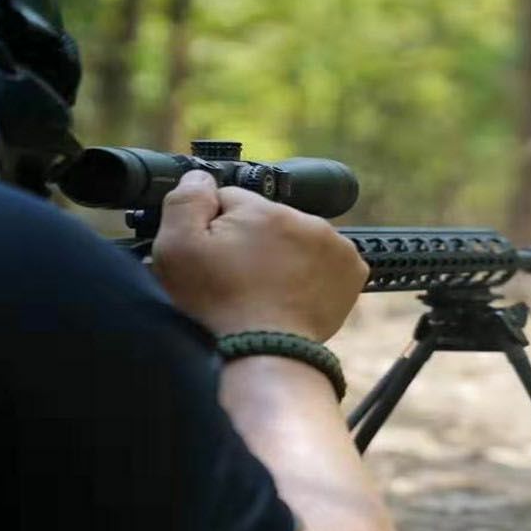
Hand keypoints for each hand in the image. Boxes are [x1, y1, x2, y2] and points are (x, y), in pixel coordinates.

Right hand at [151, 171, 367, 340]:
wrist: (263, 354)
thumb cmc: (216, 306)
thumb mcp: (177, 248)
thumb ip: (186, 200)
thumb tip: (201, 176)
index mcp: (266, 210)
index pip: (232, 199)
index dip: (215, 226)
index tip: (214, 256)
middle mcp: (308, 221)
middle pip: (268, 220)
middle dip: (252, 240)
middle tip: (238, 278)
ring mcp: (335, 246)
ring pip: (297, 239)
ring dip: (283, 256)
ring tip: (265, 290)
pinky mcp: (352, 272)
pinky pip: (325, 260)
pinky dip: (311, 273)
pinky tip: (292, 294)